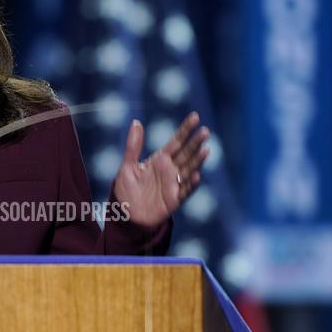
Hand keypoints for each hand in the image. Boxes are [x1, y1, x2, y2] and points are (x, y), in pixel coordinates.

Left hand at [113, 112, 209, 227]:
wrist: (125, 215)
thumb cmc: (126, 190)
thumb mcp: (127, 166)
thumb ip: (133, 146)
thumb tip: (136, 122)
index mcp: (160, 159)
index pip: (176, 141)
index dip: (185, 129)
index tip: (195, 116)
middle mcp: (170, 170)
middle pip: (186, 153)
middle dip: (195, 142)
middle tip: (205, 131)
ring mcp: (174, 184)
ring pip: (189, 169)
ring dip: (198, 160)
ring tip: (205, 149)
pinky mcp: (174, 199)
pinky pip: (185, 190)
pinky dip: (191, 183)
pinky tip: (197, 175)